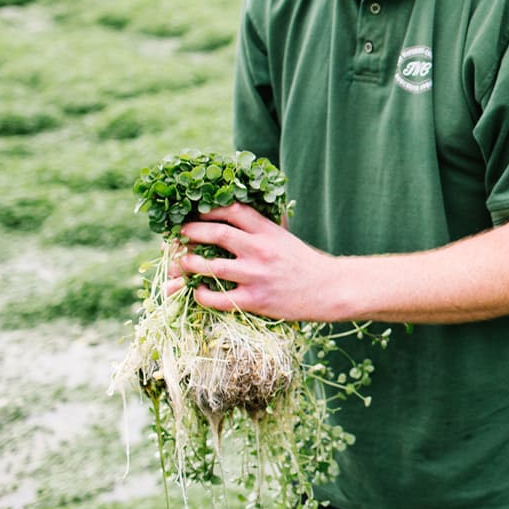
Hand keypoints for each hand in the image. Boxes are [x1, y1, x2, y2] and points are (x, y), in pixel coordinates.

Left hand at [168, 202, 338, 321]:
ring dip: (189, 263)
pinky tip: (198, 291)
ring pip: (211, 266)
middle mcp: (260, 249)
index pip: (233, 210)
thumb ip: (262, 227)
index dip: (208, 209)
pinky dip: (201, 294)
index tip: (195, 212)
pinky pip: (218, 297)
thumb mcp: (285, 237)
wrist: (328, 289)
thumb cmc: (305, 262)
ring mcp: (256, 275)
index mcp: (268, 230)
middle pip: (217, 233)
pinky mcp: (255, 300)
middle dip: (191, 232)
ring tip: (182, 263)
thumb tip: (237, 214)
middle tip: (179, 235)